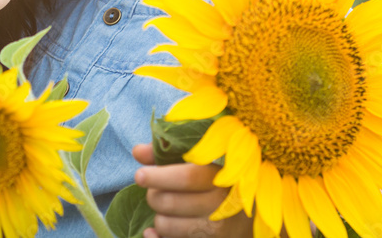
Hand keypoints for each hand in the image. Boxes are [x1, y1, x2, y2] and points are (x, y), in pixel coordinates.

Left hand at [132, 144, 253, 237]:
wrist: (244, 219)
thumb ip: (166, 154)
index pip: (186, 178)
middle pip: (169, 202)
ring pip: (166, 225)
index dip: (159, 176)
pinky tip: (154, 232)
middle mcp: (220, 206)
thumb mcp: (196, 164)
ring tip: (167, 211)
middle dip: (153, 196)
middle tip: (155, 194)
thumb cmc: (212, 185)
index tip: (139, 175)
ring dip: (158, 217)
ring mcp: (216, 231)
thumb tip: (138, 152)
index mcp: (219, 178)